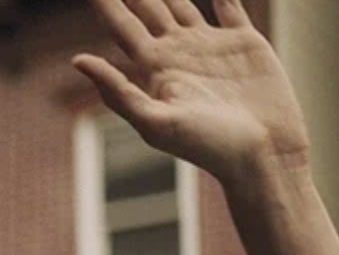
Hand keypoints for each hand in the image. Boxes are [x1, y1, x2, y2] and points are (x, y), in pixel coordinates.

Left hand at [72, 0, 309, 191]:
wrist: (262, 155)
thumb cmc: (207, 147)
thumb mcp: (155, 122)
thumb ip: (116, 92)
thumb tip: (77, 60)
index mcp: (154, 68)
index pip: (121, 26)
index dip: (106, 4)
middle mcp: (178, 53)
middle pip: (148, 8)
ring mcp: (210, 46)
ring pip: (182, 3)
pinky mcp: (245, 43)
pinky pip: (230, 7)